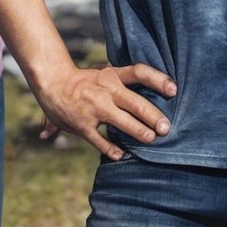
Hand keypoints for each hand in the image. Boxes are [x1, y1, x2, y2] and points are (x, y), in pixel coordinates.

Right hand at [39, 62, 176, 159]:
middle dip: (154, 116)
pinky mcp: (83, 125)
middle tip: (166, 128)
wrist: (52, 82)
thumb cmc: (85, 81)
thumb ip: (125, 83)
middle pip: (136, 102)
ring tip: (150, 139)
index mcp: (113, 75)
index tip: (174, 90)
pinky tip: (121, 155)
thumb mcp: (105, 74)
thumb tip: (160, 89)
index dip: (158, 80)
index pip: (140, 72)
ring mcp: (94, 108)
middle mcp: (106, 90)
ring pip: (122, 122)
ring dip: (138, 132)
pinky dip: (112, 149)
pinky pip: (100, 140)